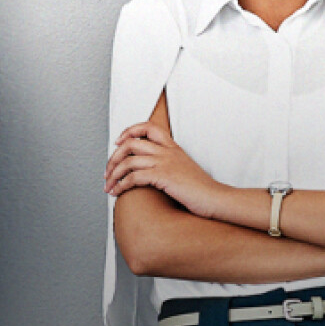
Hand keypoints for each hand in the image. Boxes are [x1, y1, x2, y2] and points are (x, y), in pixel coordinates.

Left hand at [105, 122, 224, 217]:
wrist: (216, 198)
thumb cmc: (202, 189)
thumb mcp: (186, 169)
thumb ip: (170, 164)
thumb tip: (150, 169)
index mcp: (174, 148)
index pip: (148, 127)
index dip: (129, 131)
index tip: (119, 142)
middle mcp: (168, 153)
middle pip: (131, 143)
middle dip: (113, 158)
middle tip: (108, 171)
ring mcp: (166, 164)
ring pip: (128, 161)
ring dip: (113, 174)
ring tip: (109, 185)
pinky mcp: (163, 177)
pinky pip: (133, 178)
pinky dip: (120, 185)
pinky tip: (118, 192)